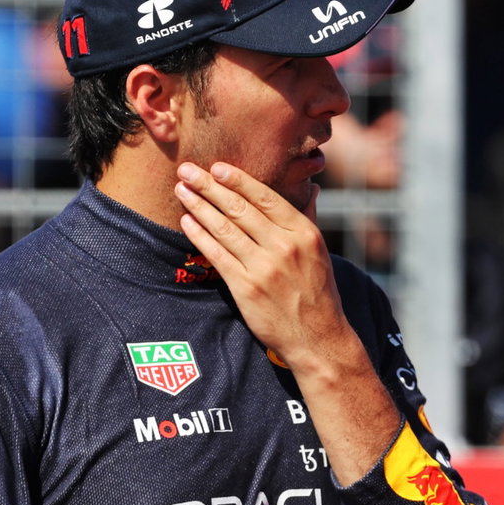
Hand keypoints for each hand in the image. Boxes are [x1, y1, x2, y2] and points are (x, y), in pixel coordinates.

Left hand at [174, 161, 352, 366]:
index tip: (217, 167)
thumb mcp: (320, 252)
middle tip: (188, 170)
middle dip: (210, 187)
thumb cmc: (317, 292)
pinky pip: (218, 255)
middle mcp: (285, 247)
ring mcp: (264, 268)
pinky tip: (187, 222)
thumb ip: (309, 218)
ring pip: (225, 229)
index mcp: (304, 233)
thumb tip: (312, 189)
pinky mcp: (246, 288)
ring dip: (199, 206)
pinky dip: (200, 236)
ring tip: (182, 191)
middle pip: (240, 209)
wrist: (317, 337)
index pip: (265, 198)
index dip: (238, 180)